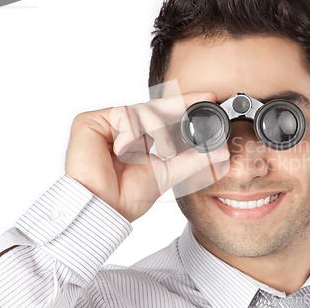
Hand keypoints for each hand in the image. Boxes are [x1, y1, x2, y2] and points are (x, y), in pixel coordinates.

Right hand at [65, 92, 229, 221]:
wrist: (103, 210)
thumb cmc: (125, 197)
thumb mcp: (168, 174)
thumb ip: (192, 161)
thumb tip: (220, 153)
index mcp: (138, 140)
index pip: (162, 116)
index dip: (184, 106)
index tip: (208, 99)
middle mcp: (121, 129)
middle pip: (154, 107)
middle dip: (181, 104)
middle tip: (206, 98)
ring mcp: (105, 124)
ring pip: (143, 111)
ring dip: (159, 131)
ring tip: (164, 153)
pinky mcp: (90, 121)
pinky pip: (123, 115)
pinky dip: (132, 135)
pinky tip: (125, 153)